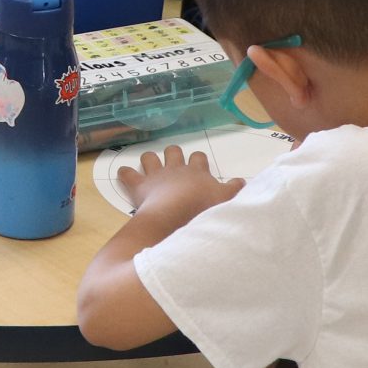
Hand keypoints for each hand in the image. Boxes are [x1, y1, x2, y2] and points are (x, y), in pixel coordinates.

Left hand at [116, 144, 244, 218]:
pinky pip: (128, 174)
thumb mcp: (225, 200)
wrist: (177, 215)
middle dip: (173, 154)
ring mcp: (156, 175)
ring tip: (150, 168)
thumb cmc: (203, 208)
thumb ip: (234, 190)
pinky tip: (124, 174)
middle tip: (173, 165)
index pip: (199, 157)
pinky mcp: (140, 186)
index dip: (197, 160)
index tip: (198, 167)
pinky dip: (125, 174)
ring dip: (149, 160)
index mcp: (197, 171)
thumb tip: (243, 181)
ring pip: (149, 157)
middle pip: (173, 151)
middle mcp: (176, 169)